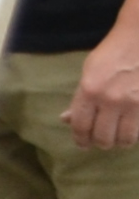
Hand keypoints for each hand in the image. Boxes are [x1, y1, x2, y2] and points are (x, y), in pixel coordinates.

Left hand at [71, 0, 138, 151]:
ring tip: (117, 138)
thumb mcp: (89, 71)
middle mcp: (110, 100)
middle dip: (99, 143)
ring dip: (119, 142)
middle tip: (100, 141)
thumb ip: (80, 98)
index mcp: (89, 90)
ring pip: (124, 139)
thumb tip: (66, 119)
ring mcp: (132, 104)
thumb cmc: (112, 53)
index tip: (82, 144)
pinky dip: (133, 135)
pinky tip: (130, 131)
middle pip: (102, 138)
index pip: (80, 126)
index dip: (80, 139)